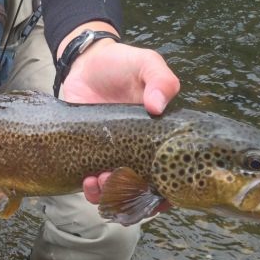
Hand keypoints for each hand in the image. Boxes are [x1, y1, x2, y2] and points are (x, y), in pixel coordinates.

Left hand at [57, 32, 179, 205]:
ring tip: (100, 181)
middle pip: (146, 190)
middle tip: (120, 180)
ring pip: (118, 191)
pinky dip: (92, 190)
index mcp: (161, 136)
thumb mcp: (146, 64)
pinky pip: (93, 183)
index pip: (174, 172)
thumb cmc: (123, 64)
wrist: (85, 62)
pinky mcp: (89, 155)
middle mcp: (140, 151)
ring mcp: (114, 155)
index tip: (161, 192)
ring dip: (111, 195)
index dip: (171, 190)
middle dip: (136, 196)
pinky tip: (88, 180)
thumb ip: (160, 79)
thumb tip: (158, 106)